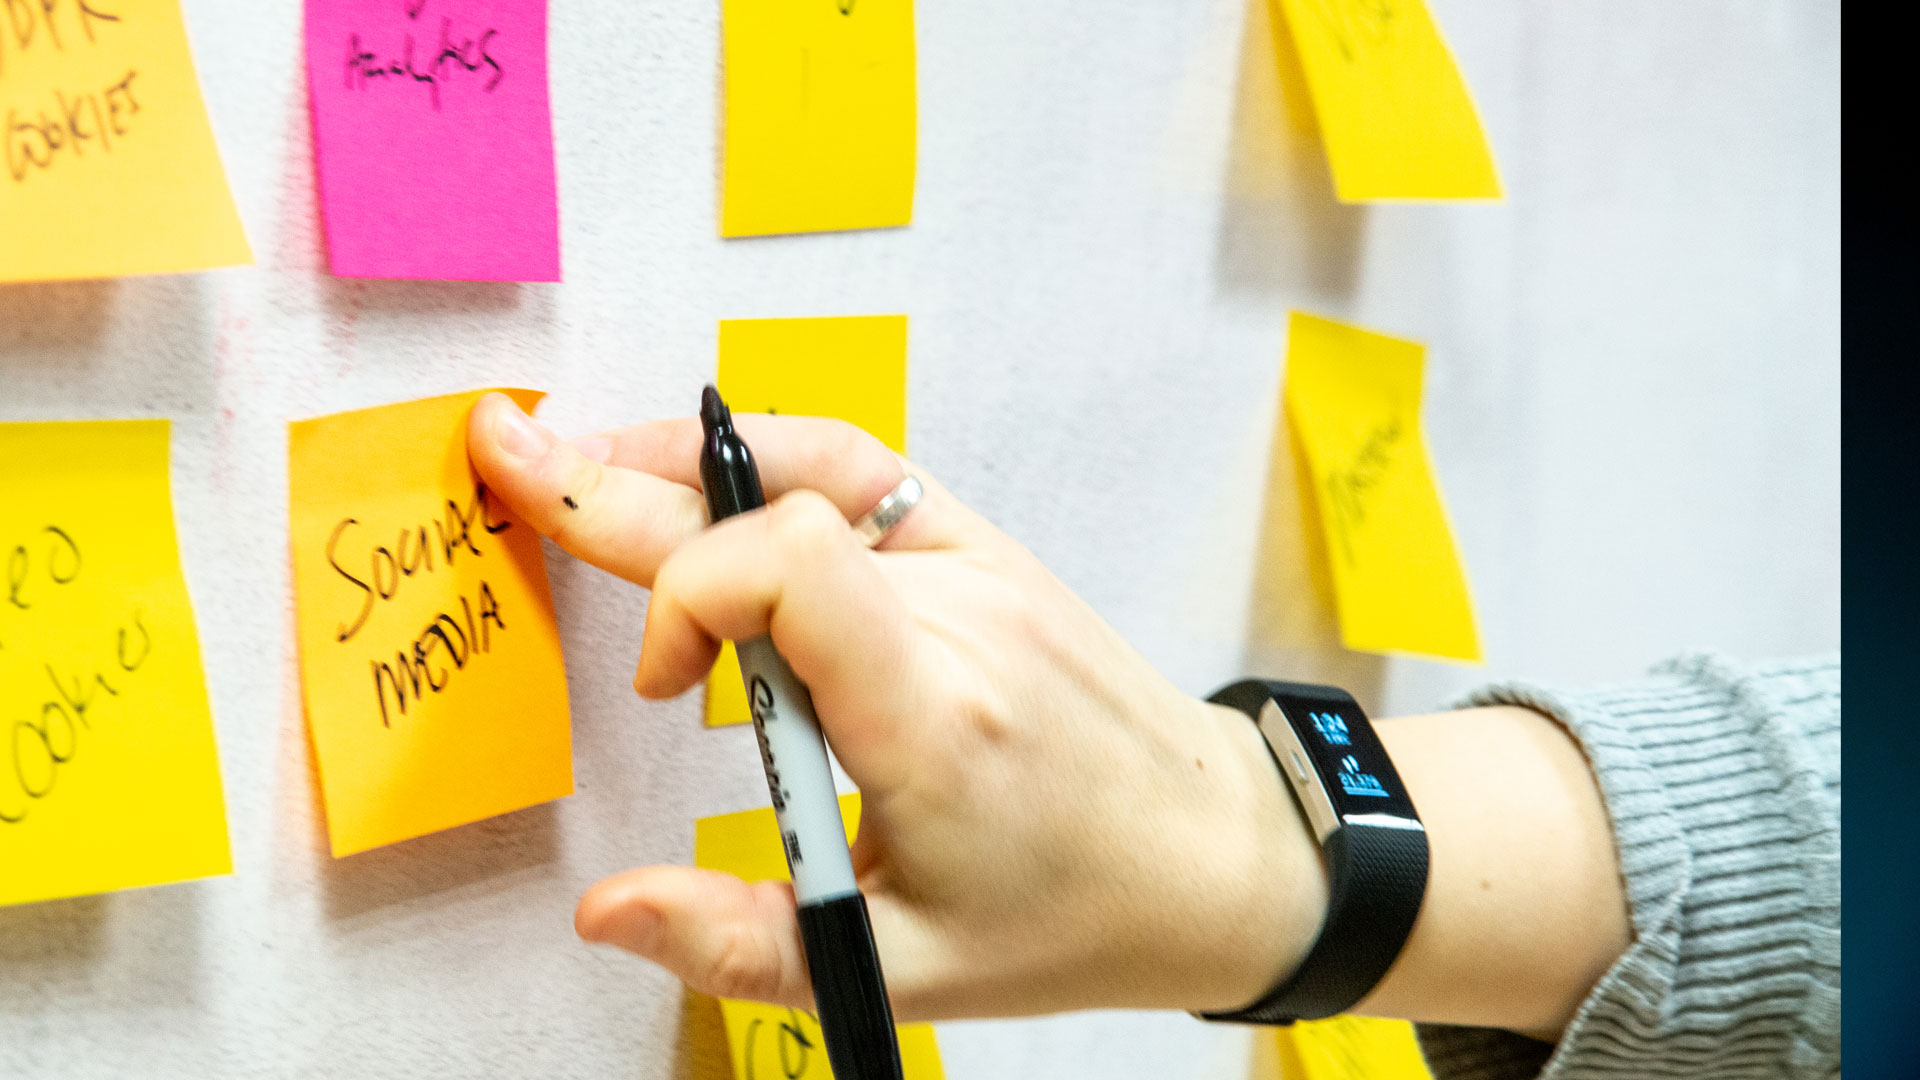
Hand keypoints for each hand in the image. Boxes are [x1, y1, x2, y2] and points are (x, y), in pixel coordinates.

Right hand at [467, 392, 1327, 1019]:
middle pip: (776, 505)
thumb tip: (606, 910)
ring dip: (694, 459)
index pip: (792, 566)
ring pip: (819, 465)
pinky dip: (778, 461)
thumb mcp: (903, 965)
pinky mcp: (991, 551)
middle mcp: (963, 616)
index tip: (663, 686)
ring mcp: (983, 568)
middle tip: (509, 448)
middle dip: (622, 484)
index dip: (688, 596)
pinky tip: (716, 472)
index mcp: (937, 715)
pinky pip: (872, 470)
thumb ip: (743, 944)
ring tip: (593, 463)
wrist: (1215, 854)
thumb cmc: (1074, 915)